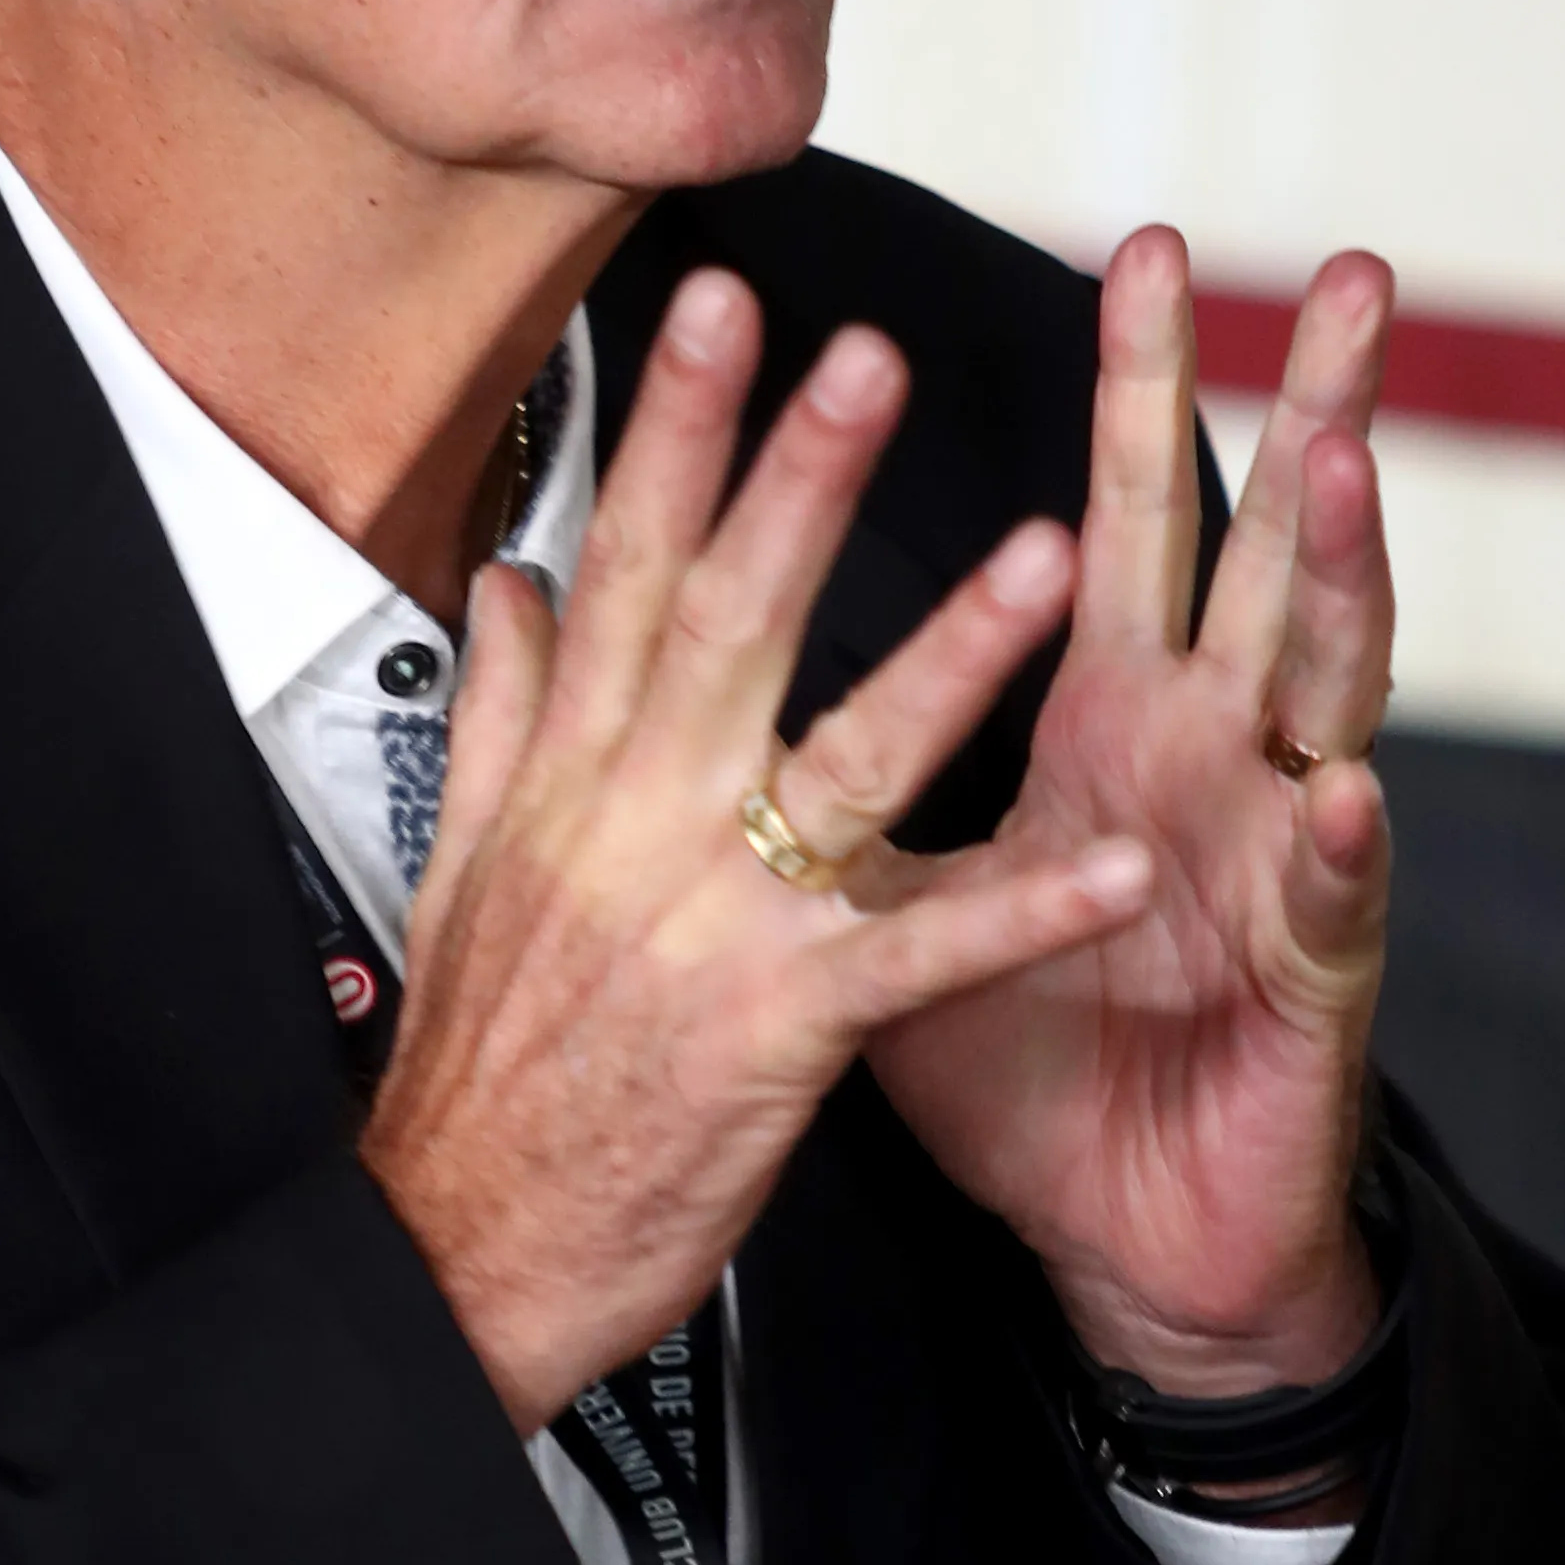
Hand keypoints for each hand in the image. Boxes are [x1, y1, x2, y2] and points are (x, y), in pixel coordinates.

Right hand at [362, 271, 1154, 1427]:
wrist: (452, 1260)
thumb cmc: (480, 1081)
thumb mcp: (460, 877)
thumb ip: (499, 719)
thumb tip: (508, 585)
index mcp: (566, 781)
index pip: (618, 569)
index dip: (671, 430)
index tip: (719, 304)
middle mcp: (631, 828)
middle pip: (722, 619)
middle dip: (799, 477)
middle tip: (869, 350)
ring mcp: (706, 927)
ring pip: (838, 762)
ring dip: (949, 654)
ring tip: (1049, 555)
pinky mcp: (773, 1037)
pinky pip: (917, 961)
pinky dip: (1016, 911)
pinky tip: (1112, 863)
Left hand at [855, 229, 1396, 1392]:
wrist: (1129, 1238)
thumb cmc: (1035, 1062)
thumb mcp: (912, 890)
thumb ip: (844, 763)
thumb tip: (725, 653)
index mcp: (1120, 726)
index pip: (1135, 528)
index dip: (1139, 393)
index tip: (1146, 247)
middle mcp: (1217, 765)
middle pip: (1268, 558)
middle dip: (1313, 413)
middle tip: (1349, 280)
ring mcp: (1279, 865)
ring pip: (1331, 694)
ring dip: (1344, 580)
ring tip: (1344, 465)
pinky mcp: (1312, 986)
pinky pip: (1329, 906)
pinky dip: (1338, 846)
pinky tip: (1340, 786)